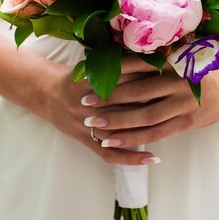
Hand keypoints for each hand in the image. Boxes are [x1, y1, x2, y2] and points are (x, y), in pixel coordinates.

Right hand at [41, 59, 159, 165]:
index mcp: (86, 80)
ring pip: (118, 131)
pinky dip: (131, 157)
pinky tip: (151, 158)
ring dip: (143, 131)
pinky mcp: (85, 140)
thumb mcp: (91, 65)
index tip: (165, 73)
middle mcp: (85, 103)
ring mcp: (84, 124)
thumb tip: (153, 60)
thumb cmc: (75, 77)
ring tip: (169, 128)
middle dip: (148, 102)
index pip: (120, 77)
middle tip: (174, 99)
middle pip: (121, 105)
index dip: (142, 75)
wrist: (45, 92)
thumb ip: (117, 65)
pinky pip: (109, 154)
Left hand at [82, 55, 218, 148]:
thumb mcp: (180, 56)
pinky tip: (116, 141)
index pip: (137, 67)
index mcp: (172, 62)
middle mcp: (177, 82)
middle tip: (84, 103)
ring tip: (94, 124)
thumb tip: (123, 61)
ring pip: (145, 116)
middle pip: (137, 92)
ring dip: (118, 121)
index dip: (113, 74)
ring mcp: (183, 104)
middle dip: (109, 98)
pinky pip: (157, 133)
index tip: (90, 77)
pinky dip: (135, 138)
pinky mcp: (188, 122)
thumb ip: (157, 61)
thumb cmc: (202, 66)